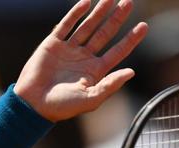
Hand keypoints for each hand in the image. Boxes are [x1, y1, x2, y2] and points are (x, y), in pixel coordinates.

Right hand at [13, 0, 147, 121]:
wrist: (34, 104)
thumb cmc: (63, 106)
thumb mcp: (91, 99)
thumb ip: (111, 84)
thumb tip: (132, 71)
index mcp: (96, 71)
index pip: (118, 51)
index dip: (131, 38)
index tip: (144, 26)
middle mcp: (85, 58)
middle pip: (105, 33)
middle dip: (117, 18)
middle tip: (129, 2)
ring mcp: (69, 49)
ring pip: (88, 26)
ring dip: (99, 12)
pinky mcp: (53, 44)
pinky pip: (66, 25)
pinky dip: (75, 14)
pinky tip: (86, 3)